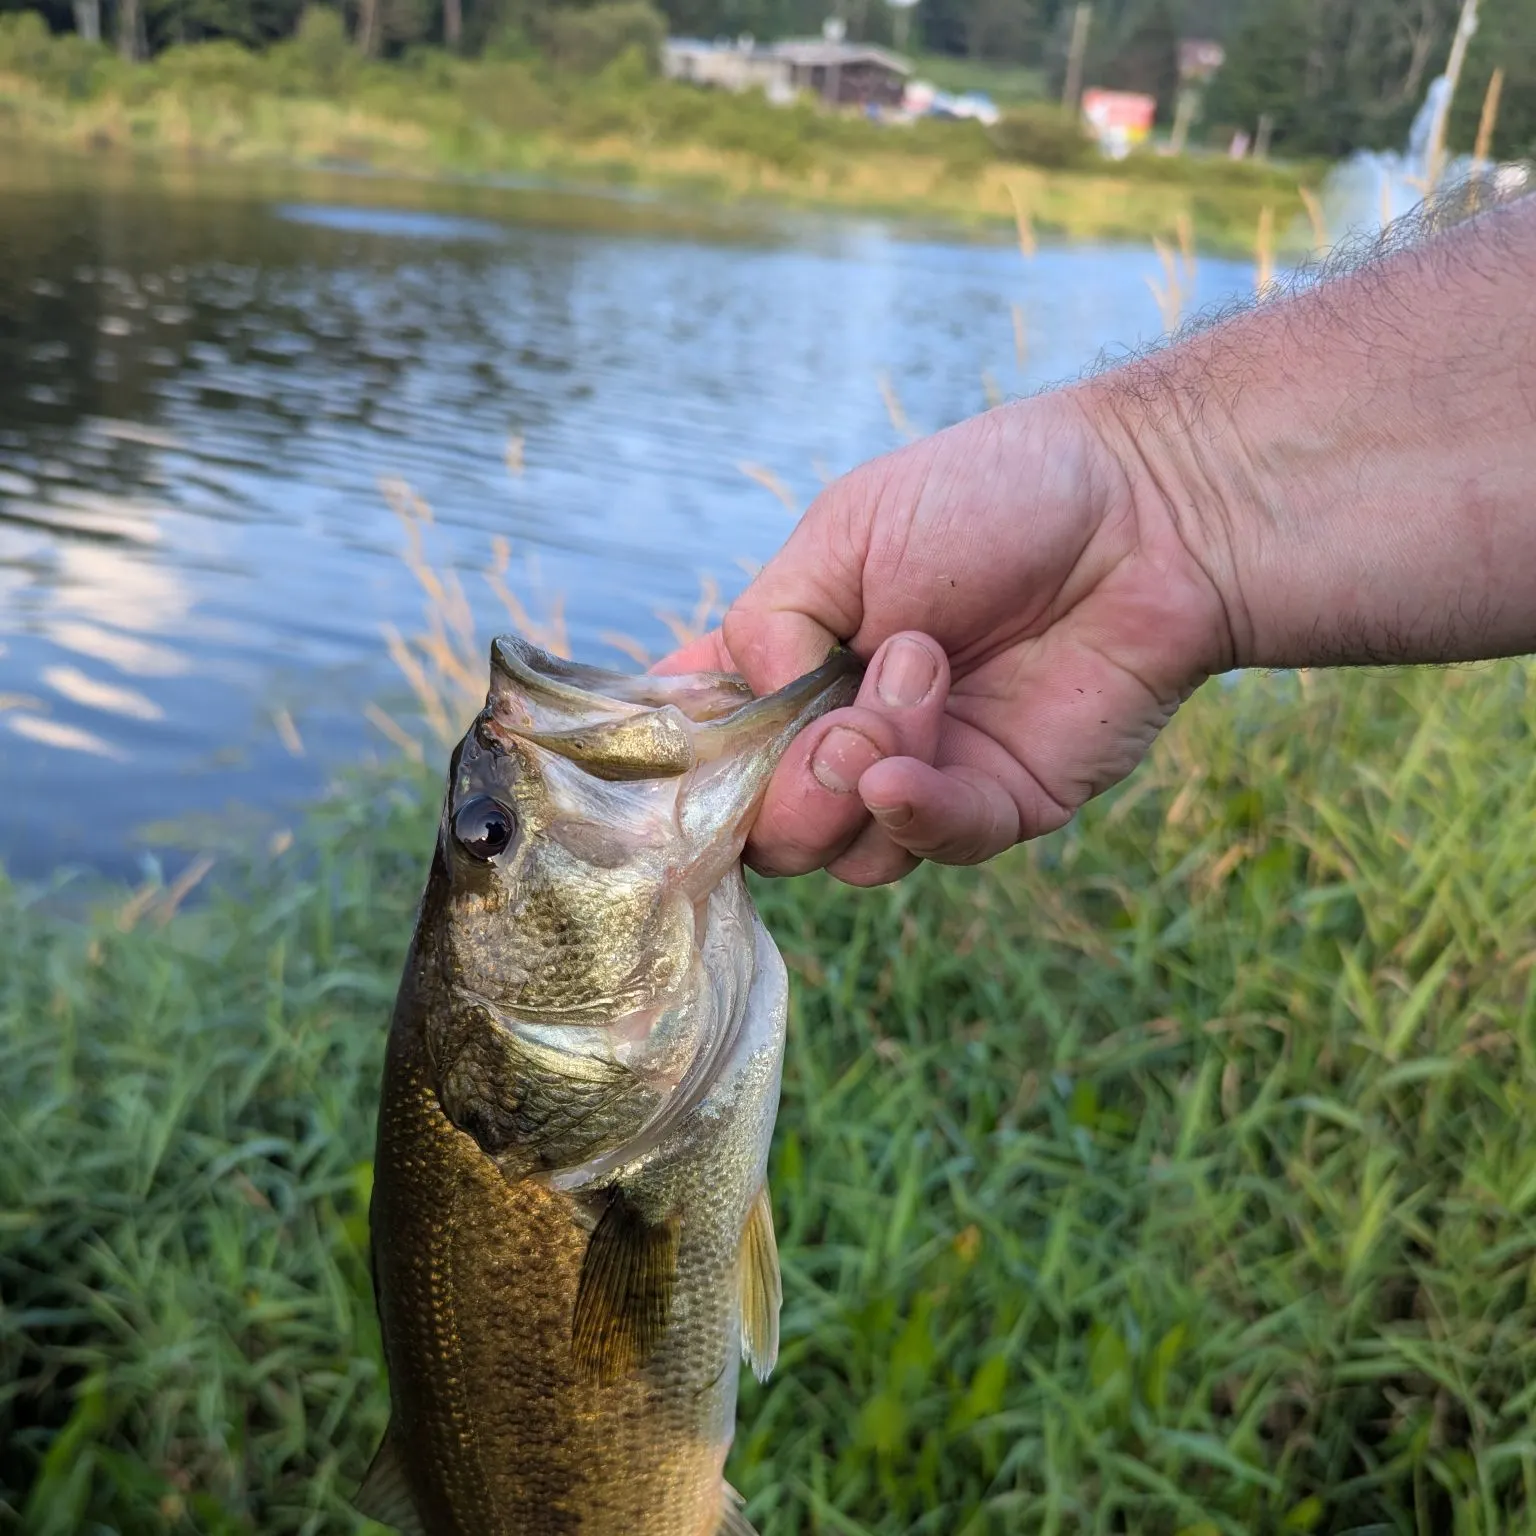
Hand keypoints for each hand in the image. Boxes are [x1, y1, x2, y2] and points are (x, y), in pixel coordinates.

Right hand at [659, 388, 1234, 885]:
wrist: (1144, 513)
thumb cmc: (991, 498)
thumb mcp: (843, 531)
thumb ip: (767, 626)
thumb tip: (749, 721)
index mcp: (792, 663)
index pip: (705, 741)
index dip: (681, 763)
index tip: (672, 755)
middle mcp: (842, 733)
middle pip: (761, 827)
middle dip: (780, 787)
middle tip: (840, 713)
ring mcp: (917, 777)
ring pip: (837, 852)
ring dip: (855, 775)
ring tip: (921, 673)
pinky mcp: (995, 807)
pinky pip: (925, 846)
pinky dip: (904, 815)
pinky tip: (901, 772)